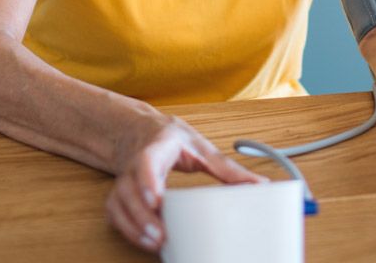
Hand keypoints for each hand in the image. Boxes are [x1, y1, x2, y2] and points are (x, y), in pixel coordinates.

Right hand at [106, 114, 266, 252]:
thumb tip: (260, 184)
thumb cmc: (173, 140)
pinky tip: (145, 240)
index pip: (147, 160)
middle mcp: (136, 162)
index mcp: (159, 146)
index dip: (148, 180)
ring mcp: (125, 178)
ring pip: (118, 202)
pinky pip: (115, 212)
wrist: (144, 132)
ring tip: (156, 243)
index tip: (156, 200)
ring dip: (134, 225)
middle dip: (142, 214)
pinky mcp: (120, 193)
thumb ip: (230, 169)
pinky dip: (127, 228)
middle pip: (129, 188)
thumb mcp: (203, 148)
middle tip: (161, 235)